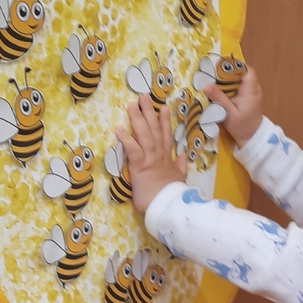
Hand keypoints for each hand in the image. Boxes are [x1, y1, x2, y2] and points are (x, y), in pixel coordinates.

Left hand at [116, 95, 187, 215]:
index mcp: (167, 158)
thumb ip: (181, 166)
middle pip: (154, 129)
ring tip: (132, 104)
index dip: (164, 120)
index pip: (166, 135)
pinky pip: (132, 149)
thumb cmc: (171, 195)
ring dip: (137, 118)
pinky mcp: (140, 166)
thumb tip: (185, 156)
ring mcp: (150, 158)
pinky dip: (126, 139)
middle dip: (149, 112)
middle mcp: (159, 154)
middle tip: (144, 96)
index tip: (163, 107)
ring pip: (144, 134)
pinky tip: (118, 128)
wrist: (169, 206)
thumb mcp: (179, 178)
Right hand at [205, 66, 262, 146]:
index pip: (247, 71)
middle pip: (242, 73)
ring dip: (229, 80)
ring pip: (241, 79)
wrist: (251, 138)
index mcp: (251, 92)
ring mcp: (253, 93)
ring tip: (215, 83)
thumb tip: (206, 85)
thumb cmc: (242, 127)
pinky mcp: (249, 97)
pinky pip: (240, 86)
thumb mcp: (228, 114)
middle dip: (228, 73)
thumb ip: (219, 98)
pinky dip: (231, 86)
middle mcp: (254, 89)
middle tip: (213, 76)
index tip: (220, 69)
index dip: (235, 67)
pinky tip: (221, 91)